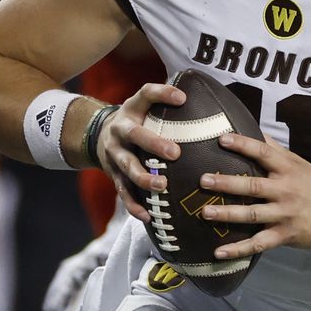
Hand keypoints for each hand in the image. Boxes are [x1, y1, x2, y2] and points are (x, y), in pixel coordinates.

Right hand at [96, 83, 184, 222]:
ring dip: (144, 177)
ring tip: (162, 185)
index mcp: (132, 109)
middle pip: (135, 135)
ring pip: (127, 166)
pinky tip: (147, 216)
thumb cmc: (137, 120)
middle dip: (153, 144)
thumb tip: (212, 102)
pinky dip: (134, 205)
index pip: (146, 94)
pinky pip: (122, 191)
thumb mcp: (145, 106)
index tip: (183, 98)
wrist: (99, 136)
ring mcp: (114, 153)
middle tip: (175, 153)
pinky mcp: (113, 174)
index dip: (163, 94)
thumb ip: (167, 104)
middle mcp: (120, 130)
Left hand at [197, 133, 310, 259]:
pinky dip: (239, 249)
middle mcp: (285, 190)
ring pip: (252, 215)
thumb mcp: (298, 163)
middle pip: (253, 186)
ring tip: (205, 212)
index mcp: (287, 169)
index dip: (243, 145)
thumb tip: (254, 130)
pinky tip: (219, 252)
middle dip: (227, 183)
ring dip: (227, 214)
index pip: (263, 153)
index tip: (221, 139)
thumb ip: (275, 149)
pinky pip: (258, 243)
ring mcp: (284, 214)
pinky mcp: (284, 235)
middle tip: (203, 180)